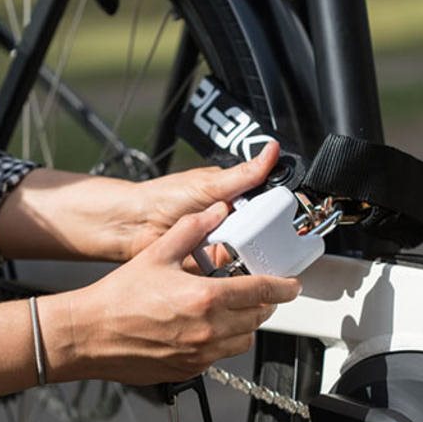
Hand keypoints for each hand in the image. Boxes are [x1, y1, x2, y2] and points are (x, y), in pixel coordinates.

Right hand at [44, 202, 300, 385]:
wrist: (90, 335)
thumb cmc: (118, 297)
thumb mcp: (156, 253)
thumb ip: (191, 231)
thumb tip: (215, 213)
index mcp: (205, 297)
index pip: (260, 291)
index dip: (282, 287)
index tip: (292, 285)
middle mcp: (208, 329)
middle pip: (257, 318)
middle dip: (263, 303)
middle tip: (257, 291)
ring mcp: (200, 354)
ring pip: (243, 340)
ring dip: (245, 324)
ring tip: (231, 310)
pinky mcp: (189, 370)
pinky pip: (220, 356)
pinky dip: (223, 342)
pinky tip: (205, 327)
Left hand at [125, 139, 282, 260]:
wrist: (133, 225)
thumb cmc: (163, 198)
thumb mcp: (210, 184)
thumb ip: (244, 174)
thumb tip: (271, 150)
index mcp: (232, 196)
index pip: (266, 204)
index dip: (278, 212)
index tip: (289, 218)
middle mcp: (229, 219)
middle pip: (262, 233)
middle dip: (265, 238)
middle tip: (264, 239)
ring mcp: (221, 243)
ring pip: (250, 254)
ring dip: (250, 255)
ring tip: (247, 252)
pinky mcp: (211, 264)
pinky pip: (231, 271)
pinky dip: (234, 271)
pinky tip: (235, 268)